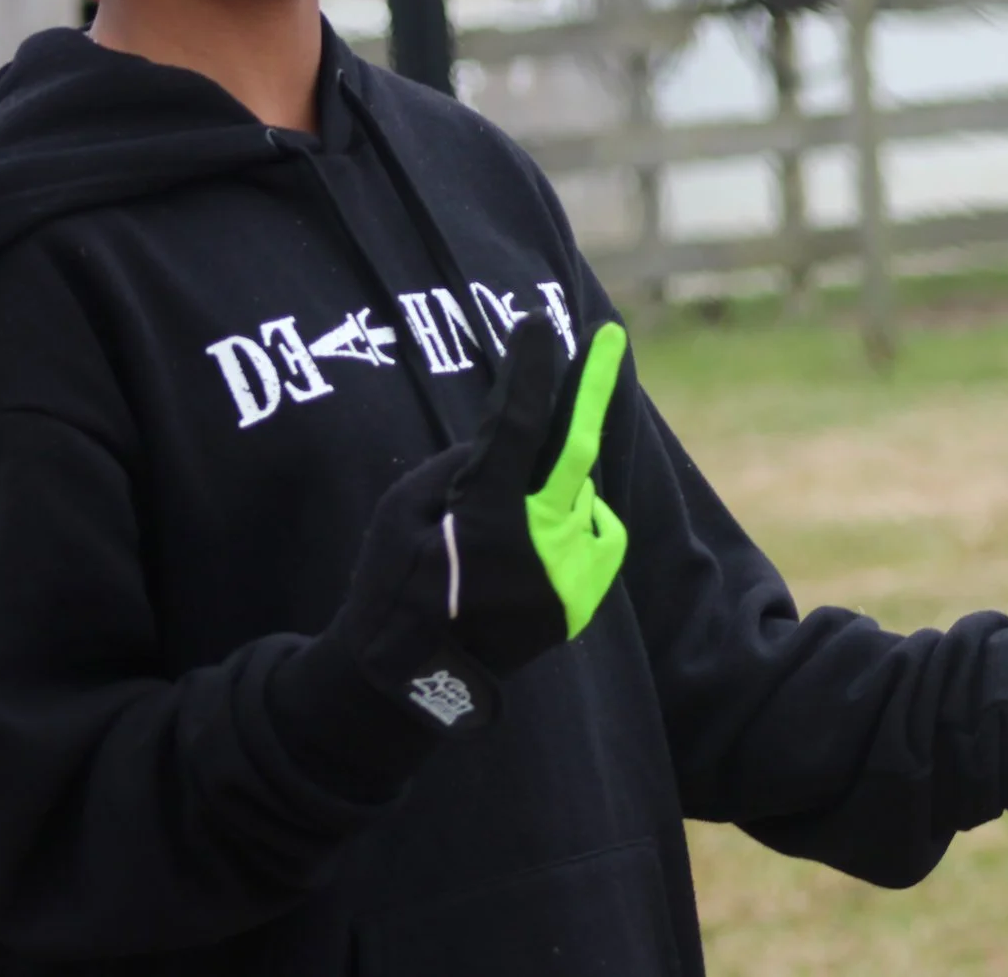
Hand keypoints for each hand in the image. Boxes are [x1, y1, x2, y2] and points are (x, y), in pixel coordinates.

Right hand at [320, 318, 631, 729]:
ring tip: (504, 537)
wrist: (419, 681)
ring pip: (577, 497)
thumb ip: (460, 468)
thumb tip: (514, 446)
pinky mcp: (586, 597)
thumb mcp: (401, 513)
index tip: (539, 325)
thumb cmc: (395, 587)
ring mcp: (570, 575)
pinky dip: (572, 525)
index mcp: (487, 517)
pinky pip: (593, 533)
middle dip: (593, 389)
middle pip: (577, 449)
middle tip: (612, 337)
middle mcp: (540, 543)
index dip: (531, 372)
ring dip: (552, 494)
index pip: (519, 426)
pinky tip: (537, 550)